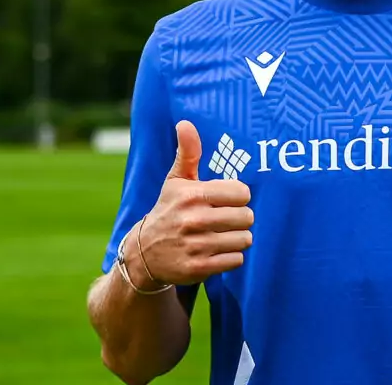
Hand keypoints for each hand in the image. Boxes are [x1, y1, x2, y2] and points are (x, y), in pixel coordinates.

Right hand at [134, 120, 253, 286]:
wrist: (144, 253)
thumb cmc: (168, 210)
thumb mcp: (176, 181)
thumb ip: (188, 153)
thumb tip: (185, 122)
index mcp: (192, 195)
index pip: (242, 192)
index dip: (238, 196)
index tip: (228, 199)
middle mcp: (194, 220)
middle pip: (247, 217)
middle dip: (241, 218)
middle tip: (227, 219)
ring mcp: (196, 246)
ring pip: (244, 239)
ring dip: (238, 238)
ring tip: (223, 234)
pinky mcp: (199, 269)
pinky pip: (236, 260)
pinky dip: (231, 256)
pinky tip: (217, 251)